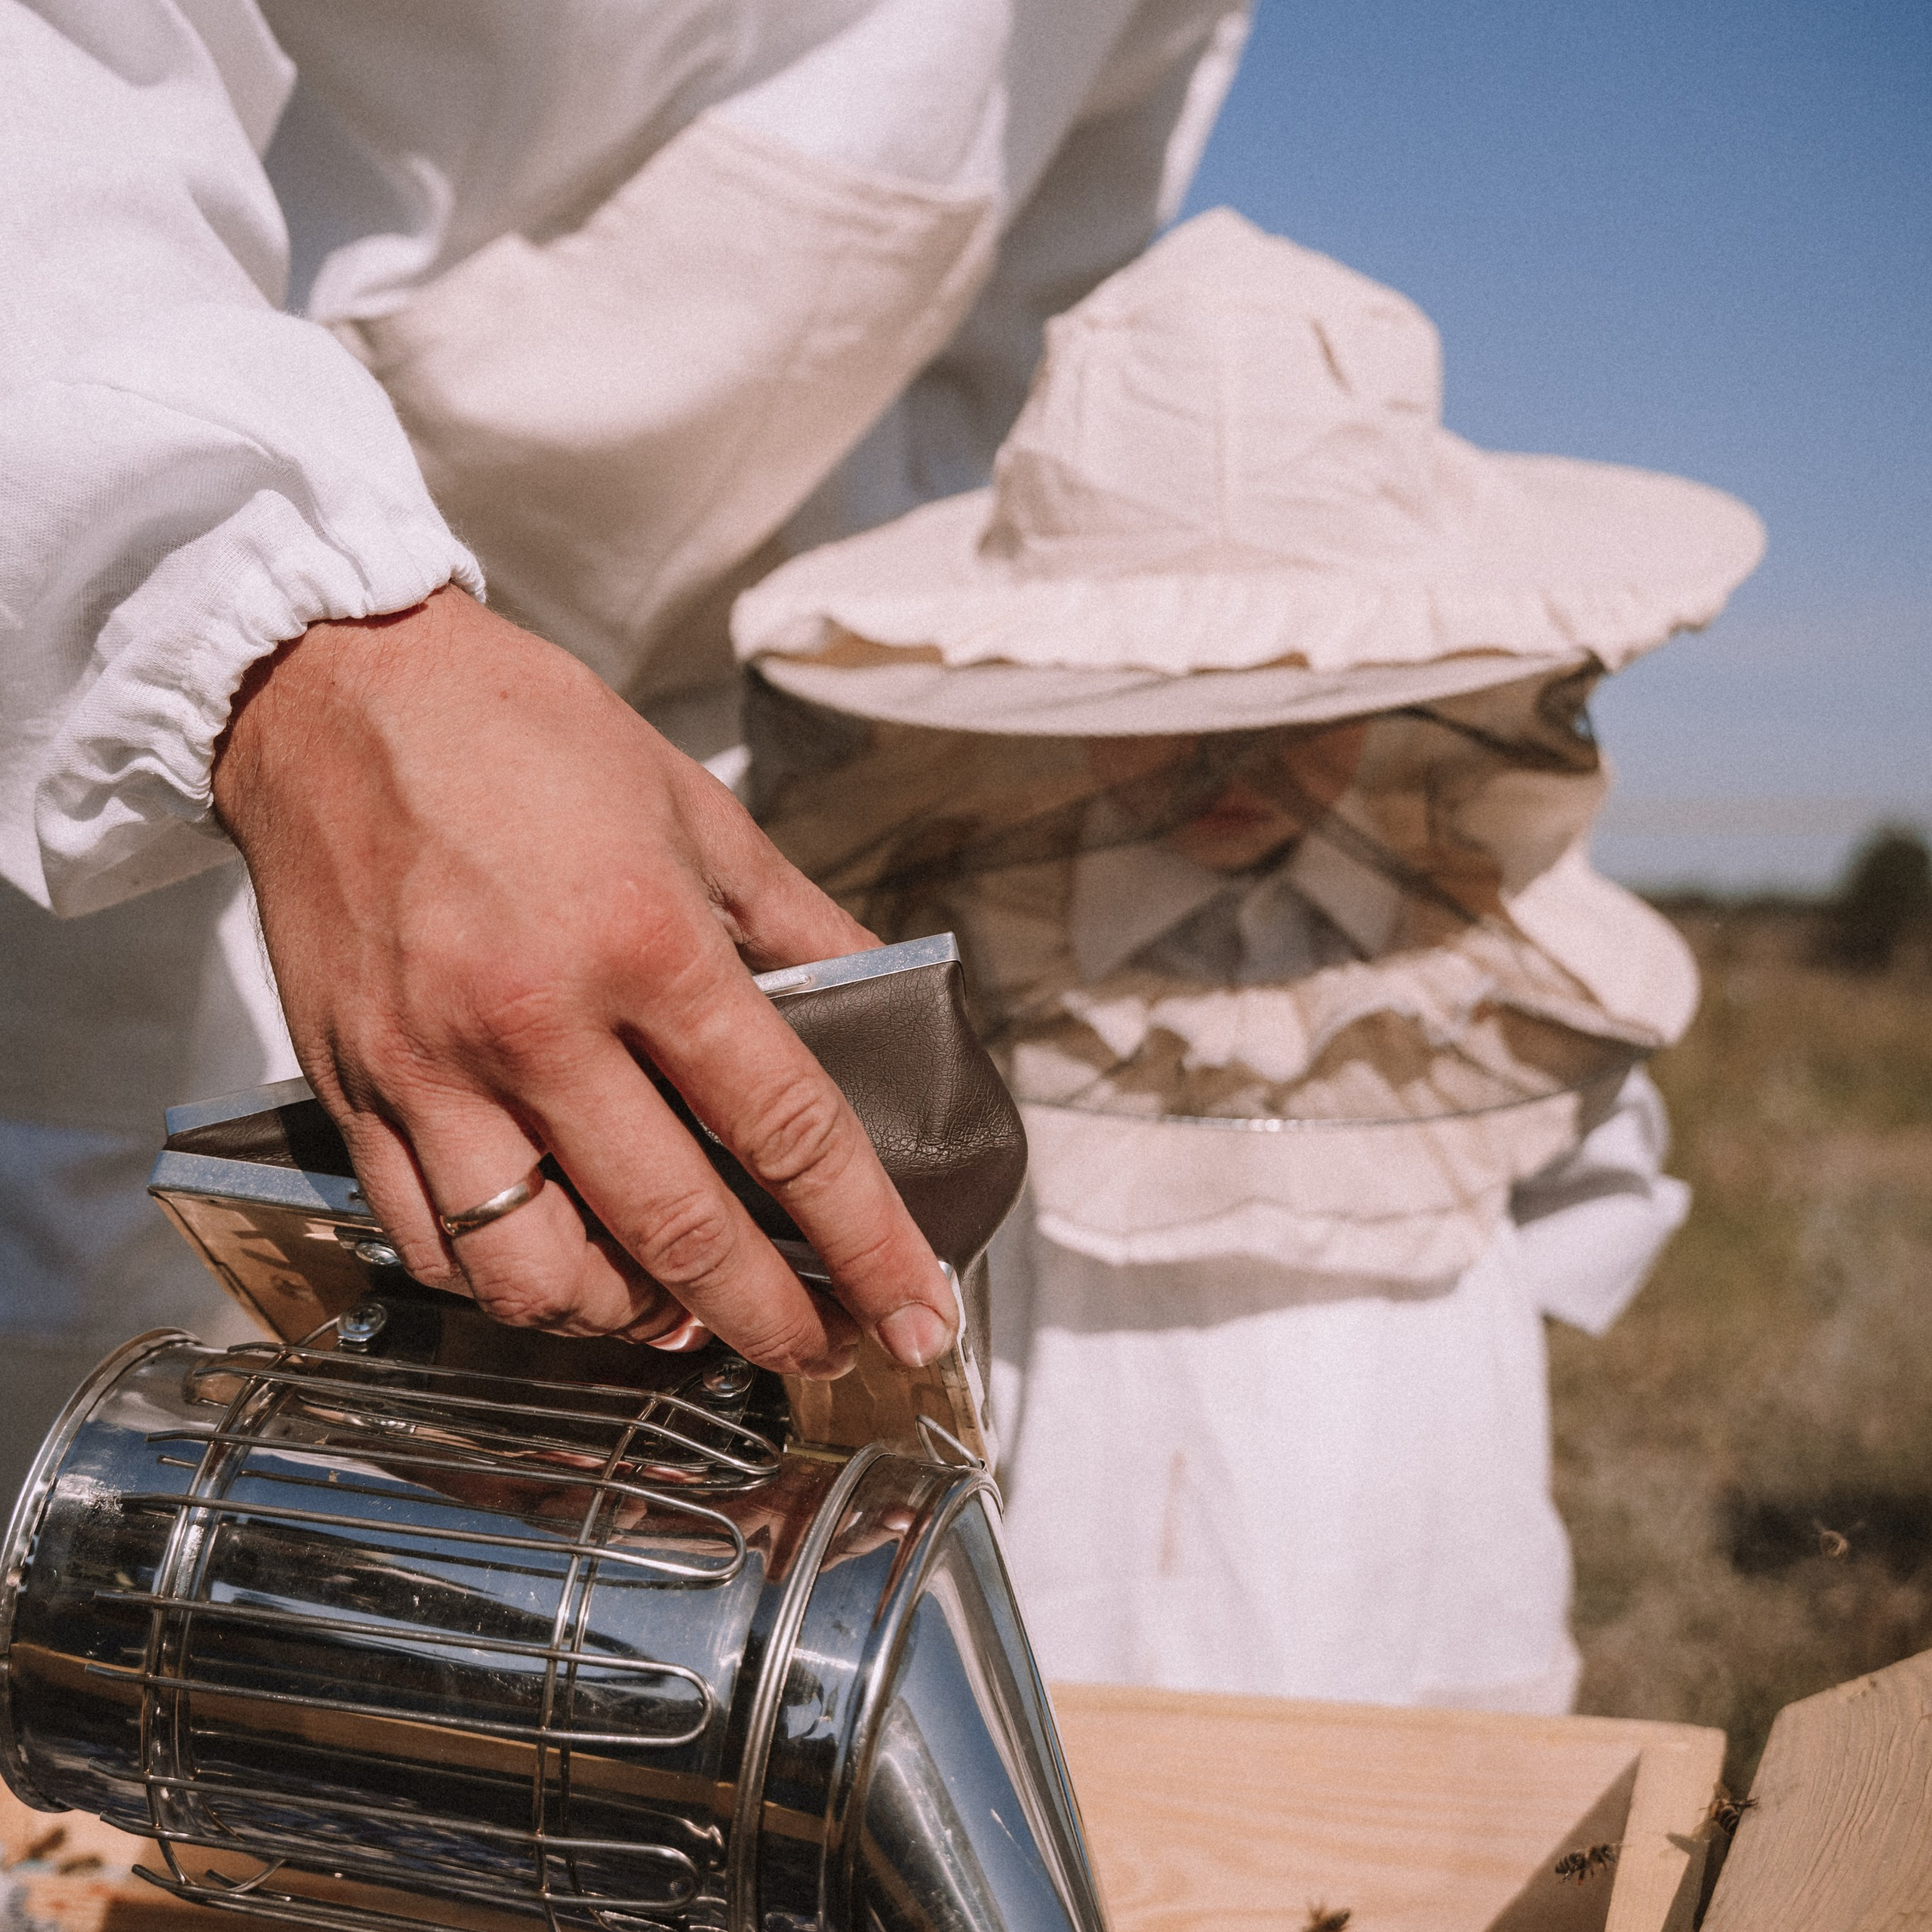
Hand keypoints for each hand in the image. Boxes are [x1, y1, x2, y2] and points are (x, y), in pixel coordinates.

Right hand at [211, 586, 955, 1376]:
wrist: (334, 691)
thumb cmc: (524, 735)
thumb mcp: (698, 811)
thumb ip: (798, 926)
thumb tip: (882, 1004)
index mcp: (645, 943)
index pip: (786, 1132)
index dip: (867, 1242)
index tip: (917, 1312)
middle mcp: (536, 1025)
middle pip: (676, 1234)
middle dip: (773, 1323)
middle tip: (825, 1350)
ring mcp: (432, 1070)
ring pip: (536, 1276)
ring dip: (630, 1324)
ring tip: (683, 1310)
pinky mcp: (352, 1091)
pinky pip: (430, 1247)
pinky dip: (511, 1286)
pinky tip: (564, 1267)